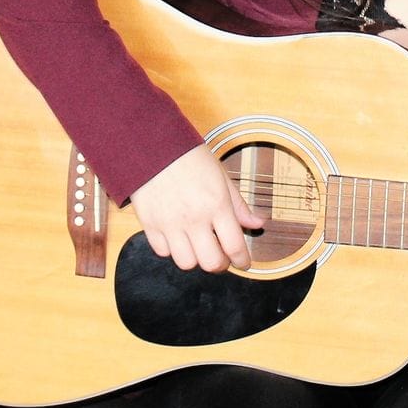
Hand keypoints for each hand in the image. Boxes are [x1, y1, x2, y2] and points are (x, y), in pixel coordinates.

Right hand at [127, 144, 265, 272]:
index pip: (234, 246)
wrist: (151, 143)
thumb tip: (257, 223)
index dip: (243, 260)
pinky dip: (172, 249)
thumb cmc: (188, 155)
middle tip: (221, 257)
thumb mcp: (220, 175)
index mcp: (216, 204)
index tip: (244, 262)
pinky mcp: (149, 224)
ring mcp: (170, 223)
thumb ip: (238, 204)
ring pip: (186, 263)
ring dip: (195, 259)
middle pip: (211, 263)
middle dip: (220, 265)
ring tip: (198, 246)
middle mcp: (194, 218)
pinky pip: (163, 252)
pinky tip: (178, 237)